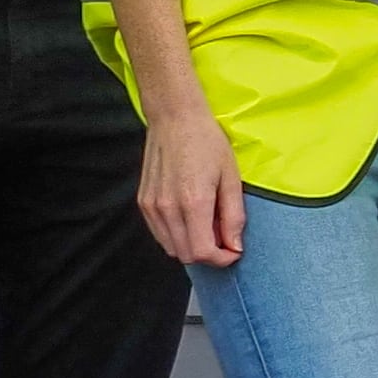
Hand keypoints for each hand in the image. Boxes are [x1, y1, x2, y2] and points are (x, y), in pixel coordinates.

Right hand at [134, 102, 244, 268]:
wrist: (175, 119)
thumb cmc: (207, 143)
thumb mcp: (230, 178)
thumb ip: (234, 216)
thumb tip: (235, 245)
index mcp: (193, 202)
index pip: (202, 252)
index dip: (221, 259)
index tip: (233, 251)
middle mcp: (167, 208)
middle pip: (186, 255)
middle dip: (208, 254)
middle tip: (223, 236)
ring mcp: (151, 207)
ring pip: (171, 248)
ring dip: (191, 246)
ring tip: (208, 224)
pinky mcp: (143, 202)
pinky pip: (159, 234)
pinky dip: (176, 236)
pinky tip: (190, 218)